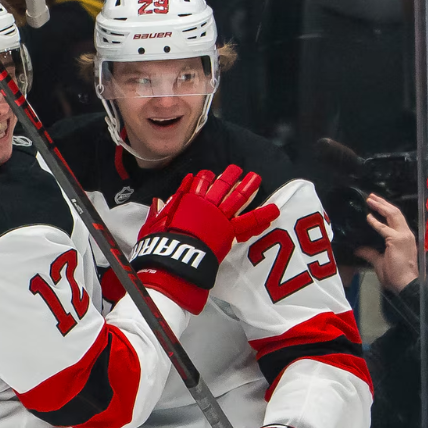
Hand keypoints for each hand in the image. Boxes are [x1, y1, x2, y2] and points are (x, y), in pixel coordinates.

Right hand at [131, 165, 279, 313]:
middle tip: (237, 169)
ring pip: (237, 198)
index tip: (207, 175)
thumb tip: (158, 202)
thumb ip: (159, 211)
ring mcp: (219, 217)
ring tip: (256, 178)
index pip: (199, 186)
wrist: (175, 257)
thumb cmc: (162, 243)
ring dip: (247, 187)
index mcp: (188, 202)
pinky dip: (261, 216)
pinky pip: (248, 222)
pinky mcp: (229, 232)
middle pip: (221, 187)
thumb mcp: (154, 224)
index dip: (205, 180)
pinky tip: (273, 210)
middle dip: (229, 177)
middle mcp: (206, 206)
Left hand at [354, 194, 417, 293]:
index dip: (386, 210)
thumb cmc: (396, 276)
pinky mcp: (397, 240)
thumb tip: (359, 250)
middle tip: (372, 197)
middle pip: (396, 213)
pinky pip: (384, 228)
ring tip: (370, 200)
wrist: (406, 284)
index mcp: (405, 238)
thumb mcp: (380, 262)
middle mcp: (407, 234)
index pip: (397, 219)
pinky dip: (376, 221)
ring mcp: (403, 236)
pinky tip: (368, 217)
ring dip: (381, 206)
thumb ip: (370, 254)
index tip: (377, 205)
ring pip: (393, 214)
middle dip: (383, 203)